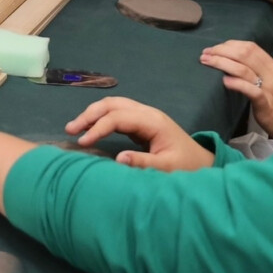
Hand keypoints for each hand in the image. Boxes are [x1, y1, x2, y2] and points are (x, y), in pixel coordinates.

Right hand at [66, 97, 213, 171]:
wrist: (201, 161)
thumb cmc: (186, 165)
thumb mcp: (167, 168)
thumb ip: (143, 163)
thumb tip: (118, 158)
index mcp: (153, 122)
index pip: (118, 117)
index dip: (98, 128)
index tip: (82, 142)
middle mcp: (147, 113)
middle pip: (112, 104)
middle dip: (89, 115)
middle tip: (70, 129)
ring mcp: (145, 115)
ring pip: (113, 105)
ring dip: (92, 114)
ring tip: (74, 127)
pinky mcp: (142, 122)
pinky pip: (117, 113)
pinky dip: (100, 118)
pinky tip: (89, 128)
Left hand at [201, 40, 272, 148]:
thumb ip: (269, 78)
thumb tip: (251, 72)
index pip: (253, 48)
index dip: (232, 45)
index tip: (218, 48)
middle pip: (245, 53)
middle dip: (222, 50)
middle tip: (206, 52)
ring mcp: (271, 89)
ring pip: (243, 68)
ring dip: (221, 62)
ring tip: (207, 61)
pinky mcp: (267, 105)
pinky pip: (250, 90)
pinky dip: (236, 83)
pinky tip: (224, 81)